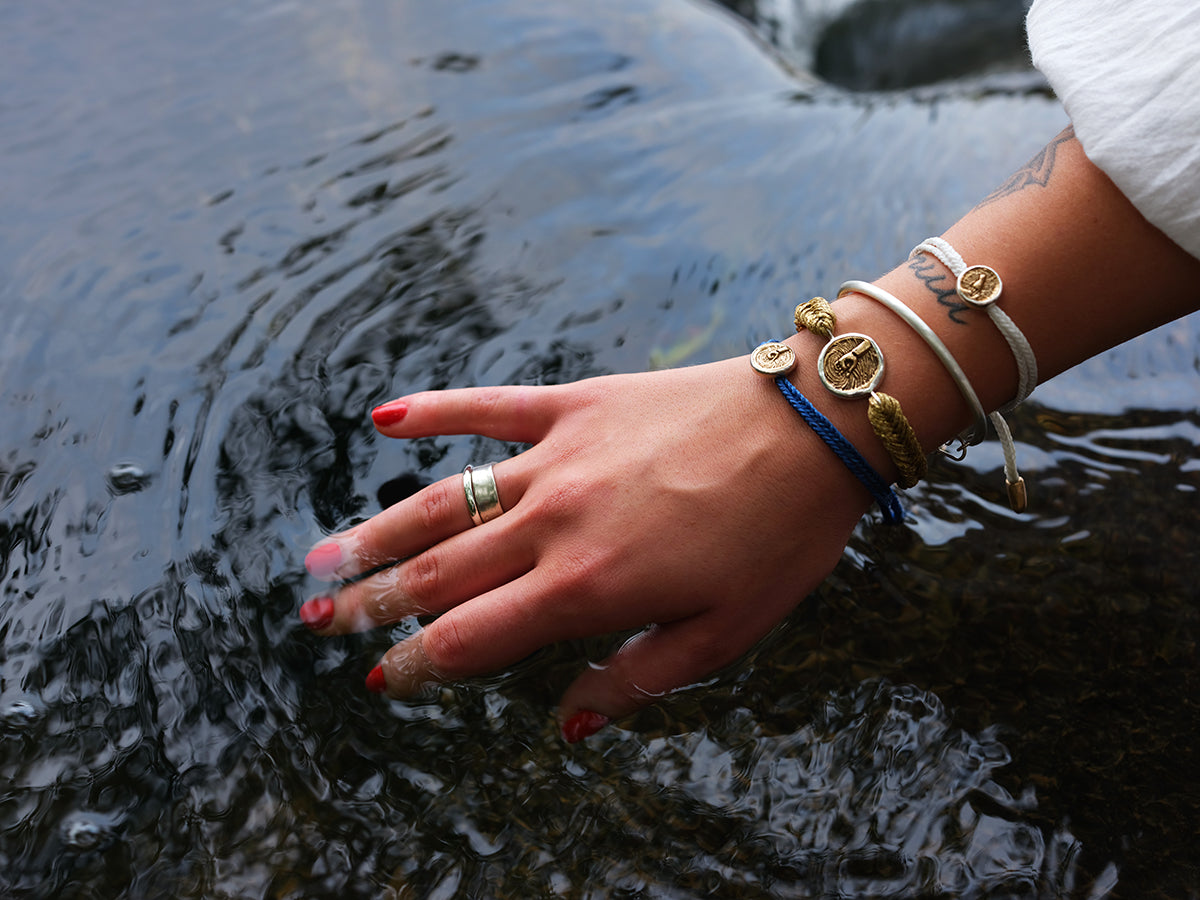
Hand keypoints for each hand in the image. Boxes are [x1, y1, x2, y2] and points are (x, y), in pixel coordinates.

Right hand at [301, 356, 870, 740]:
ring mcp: (560, 457)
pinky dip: (434, 411)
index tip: (376, 680)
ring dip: (376, 531)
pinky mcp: (577, 404)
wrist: (816, 427)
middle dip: (371, 604)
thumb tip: (568, 728)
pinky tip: (383, 417)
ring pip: (444, 500)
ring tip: (320, 555)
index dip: (414, 665)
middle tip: (315, 622)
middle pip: (439, 573)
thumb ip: (633, 680)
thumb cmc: (778, 538)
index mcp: (586, 589)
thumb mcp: (723, 634)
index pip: (470, 639)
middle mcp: (555, 523)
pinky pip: (489, 408)